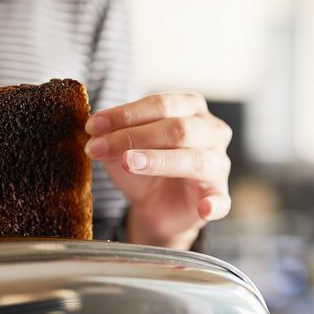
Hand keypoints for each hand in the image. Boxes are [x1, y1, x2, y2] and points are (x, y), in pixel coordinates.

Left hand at [84, 93, 231, 249]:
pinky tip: (204, 209)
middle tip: (100, 146)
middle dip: (134, 136)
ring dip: (159, 160)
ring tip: (129, 162)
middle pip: (178, 128)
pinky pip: (220, 200)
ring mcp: (217, 164)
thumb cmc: (143, 167)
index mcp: (189, 108)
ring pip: (194, 159)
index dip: (125, 114)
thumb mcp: (122, 148)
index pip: (160, 104)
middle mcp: (210, 131)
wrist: (155, 205)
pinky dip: (213, 205)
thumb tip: (94, 131)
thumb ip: (112, 137)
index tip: (93, 126)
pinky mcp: (217, 195)